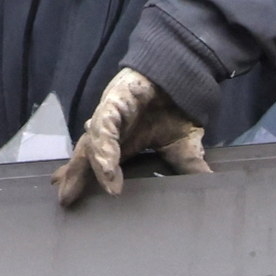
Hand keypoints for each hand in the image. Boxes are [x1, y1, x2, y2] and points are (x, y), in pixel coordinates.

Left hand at [54, 67, 209, 205]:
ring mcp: (109, 115)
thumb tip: (208, 188)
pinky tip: (106, 166)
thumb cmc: (177, 109)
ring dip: (96, 166)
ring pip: (93, 143)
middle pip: (84, 155)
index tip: (68, 200)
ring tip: (107, 188)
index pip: (95, 165)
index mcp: (121, 143)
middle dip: (74, 176)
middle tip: (66, 199)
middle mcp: (109, 130)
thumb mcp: (183, 147)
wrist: (184, 75)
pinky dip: (105, 147)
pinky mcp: (114, 101)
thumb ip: (190, 168)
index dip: (82, 181)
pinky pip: (105, 126)